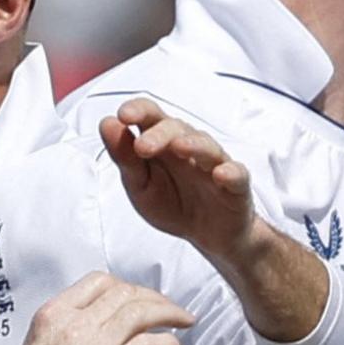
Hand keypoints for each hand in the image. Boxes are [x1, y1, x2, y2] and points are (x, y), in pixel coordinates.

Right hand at [8, 272, 190, 344]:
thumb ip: (63, 328)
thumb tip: (95, 321)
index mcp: (53, 315)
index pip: (98, 281)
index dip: (125, 287)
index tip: (138, 299)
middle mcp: (73, 324)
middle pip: (124, 293)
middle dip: (153, 298)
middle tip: (169, 310)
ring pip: (142, 312)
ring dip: (170, 313)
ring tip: (183, 321)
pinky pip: (152, 343)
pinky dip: (170, 343)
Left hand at [100, 98, 253, 259]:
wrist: (206, 234)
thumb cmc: (171, 202)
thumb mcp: (139, 185)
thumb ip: (124, 157)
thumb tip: (106, 124)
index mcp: (161, 141)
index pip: (151, 115)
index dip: (138, 110)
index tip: (122, 115)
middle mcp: (188, 146)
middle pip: (176, 128)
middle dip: (158, 134)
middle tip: (141, 147)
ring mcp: (213, 163)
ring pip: (206, 146)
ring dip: (193, 144)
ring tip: (179, 146)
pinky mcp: (236, 185)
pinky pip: (237, 174)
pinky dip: (230, 172)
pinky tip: (221, 174)